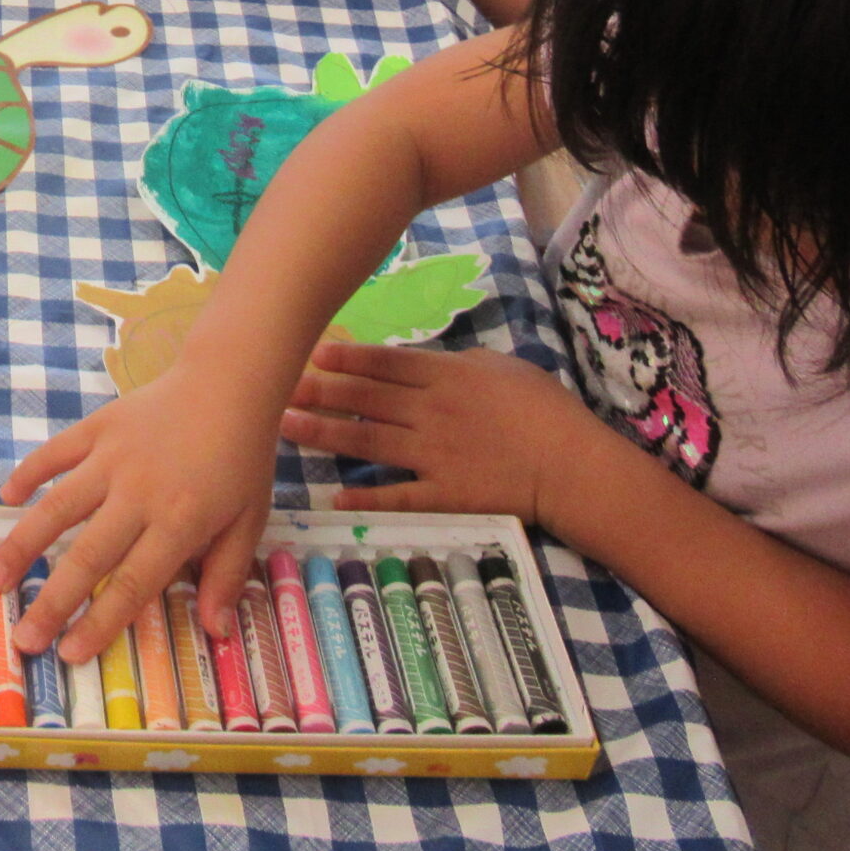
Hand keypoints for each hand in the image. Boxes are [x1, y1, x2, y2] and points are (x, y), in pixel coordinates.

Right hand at [0, 359, 282, 661]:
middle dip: (52, 602)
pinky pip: (55, 452)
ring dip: (23, 545)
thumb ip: (228, 576)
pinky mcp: (98, 427)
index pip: (132, 583)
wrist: (228, 382)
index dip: (99, 622)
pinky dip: (28, 473)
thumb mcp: (249, 521)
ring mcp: (113, 457)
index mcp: (179, 522)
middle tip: (22, 638)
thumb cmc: (242, 459)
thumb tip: (217, 631)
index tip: (69, 654)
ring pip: (58, 507)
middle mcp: (139, 493)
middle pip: (88, 556)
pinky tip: (6, 499)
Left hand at [282, 340, 603, 523]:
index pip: (383, 363)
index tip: (309, 353)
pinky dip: (365, 497)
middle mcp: (430, 412)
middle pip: (363, 398)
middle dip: (317, 391)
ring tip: (285, 429)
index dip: (344, 358)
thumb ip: (460, 364)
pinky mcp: (444, 494)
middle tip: (275, 385)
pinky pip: (398, 495)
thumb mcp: (503, 368)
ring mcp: (434, 454)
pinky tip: (333, 497)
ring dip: (322, 435)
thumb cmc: (545, 410)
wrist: (573, 465)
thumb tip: (432, 363)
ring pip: (366, 441)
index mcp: (445, 377)